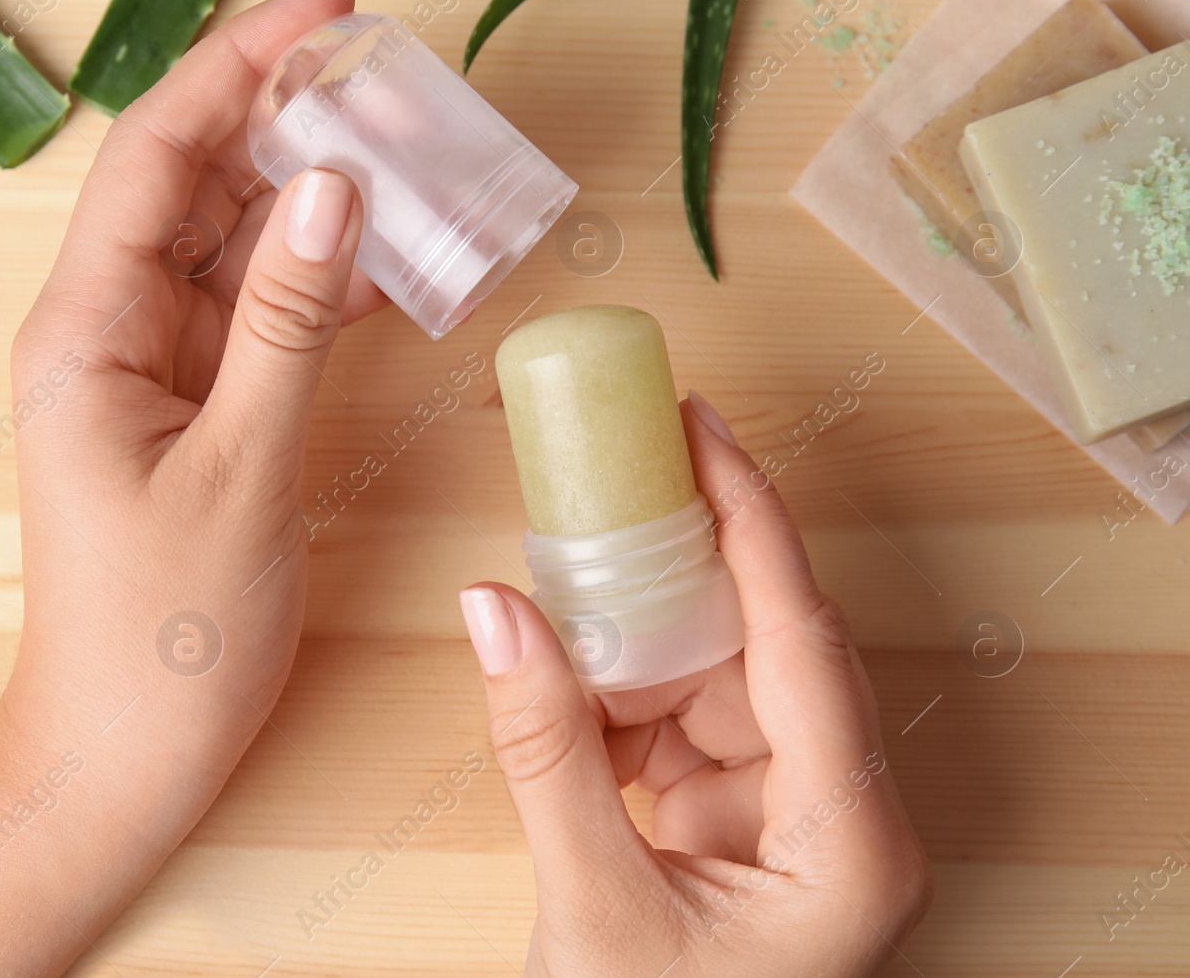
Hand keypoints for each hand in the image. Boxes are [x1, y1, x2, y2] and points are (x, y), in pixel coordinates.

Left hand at [0, 0, 385, 820]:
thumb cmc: (162, 632)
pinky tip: (385, 262)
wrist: (121, 751)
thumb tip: (334, 187)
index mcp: (84, 327)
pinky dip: (316, 282)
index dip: (240, 67)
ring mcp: (147, 368)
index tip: (330, 7)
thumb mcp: (239, 466)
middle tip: (390, 78)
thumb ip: (286, 320)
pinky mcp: (189, 408)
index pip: (158, 153)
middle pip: (193, 181)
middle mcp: (105, 329)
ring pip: (230, 244)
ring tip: (405, 155)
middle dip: (285, 118)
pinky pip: (253, 314)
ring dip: (310, 198)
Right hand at [458, 393, 931, 976]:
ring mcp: (786, 820)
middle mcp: (836, 815)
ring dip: (634, 640)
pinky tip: (569, 673)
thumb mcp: (592, 910)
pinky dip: (618, 698)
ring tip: (565, 582)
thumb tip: (490, 607)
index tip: (702, 430)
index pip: (802, 640)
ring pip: (713, 679)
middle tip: (615, 476)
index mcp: (849, 840)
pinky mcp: (734, 826)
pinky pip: (679, 724)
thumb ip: (543, 753)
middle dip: (679, 570)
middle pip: (762, 648)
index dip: (751, 520)